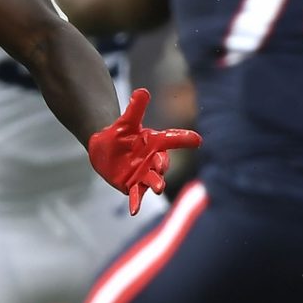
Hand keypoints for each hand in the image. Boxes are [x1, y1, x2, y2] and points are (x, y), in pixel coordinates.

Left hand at [86, 87, 200, 213]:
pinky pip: (136, 195)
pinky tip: (133, 211)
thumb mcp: (125, 122)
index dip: (184, 139)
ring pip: (152, 180)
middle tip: (161, 167)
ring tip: (159, 188)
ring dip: (157, 183)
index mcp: (155, 142)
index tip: (197, 140)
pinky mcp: (132, 185)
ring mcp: (144, 174)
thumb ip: (135, 109)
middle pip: (162, 163)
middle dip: (163, 165)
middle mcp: (153, 160)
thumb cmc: (119, 134)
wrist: (105, 150)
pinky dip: (136, 202)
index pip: (171, 140)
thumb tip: (142, 91)